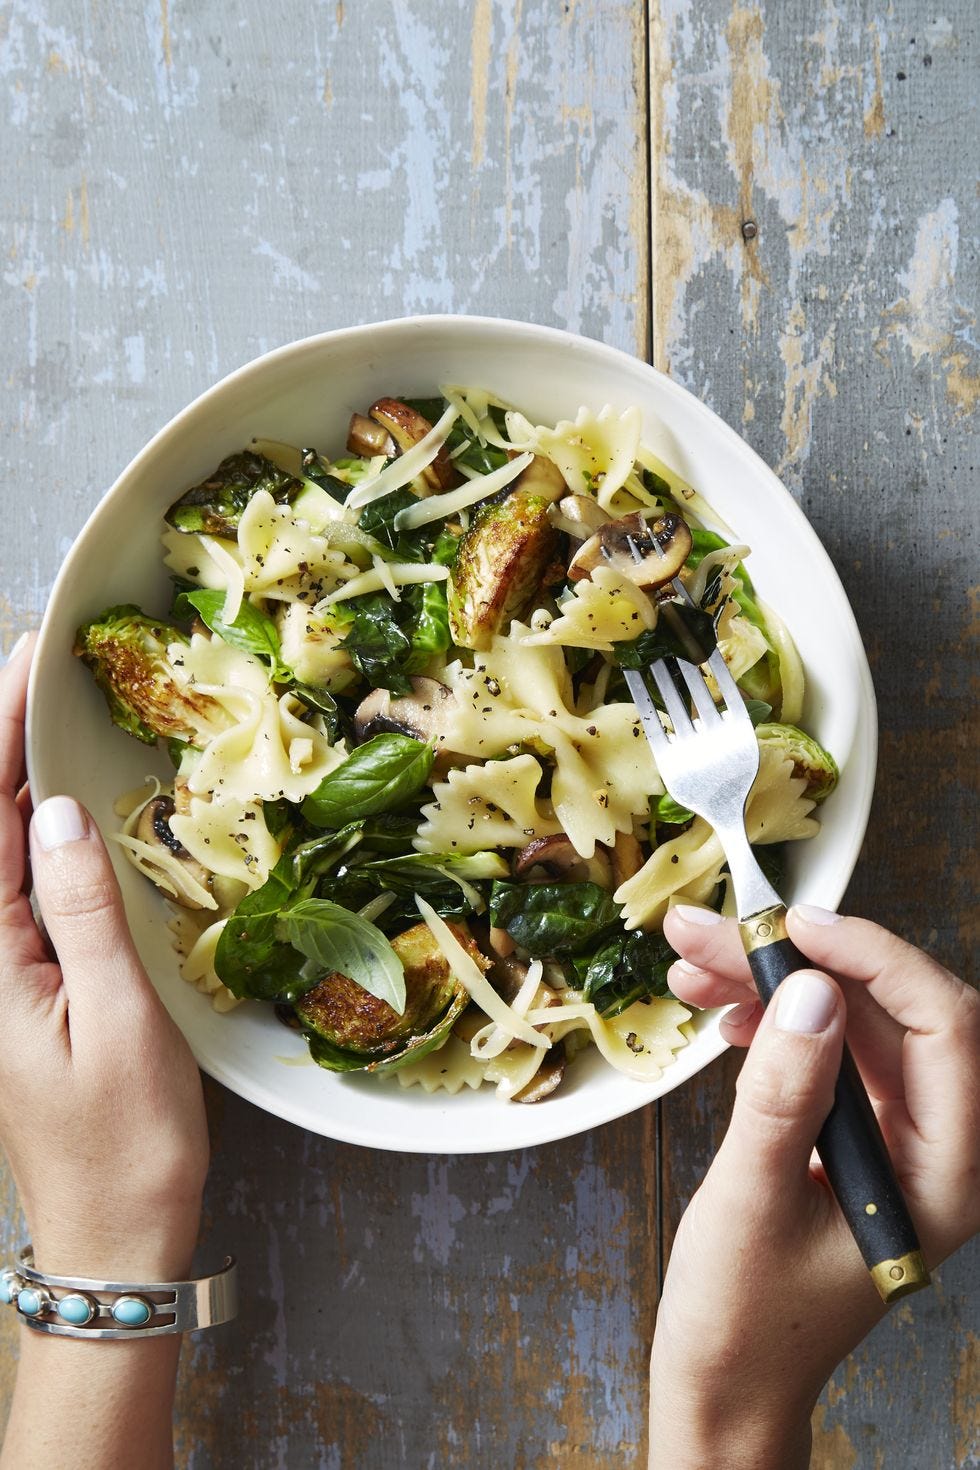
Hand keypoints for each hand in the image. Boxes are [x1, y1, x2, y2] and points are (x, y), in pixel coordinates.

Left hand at [0, 637, 208, 1281]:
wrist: (113, 1232)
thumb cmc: (123, 1143)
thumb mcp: (117, 1023)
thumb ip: (83, 913)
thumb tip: (61, 812)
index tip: (26, 664)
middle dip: (2, 739)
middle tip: (38, 661)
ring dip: (17, 777)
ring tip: (45, 705)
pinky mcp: (25, 984)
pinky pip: (23, 887)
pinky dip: (37, 830)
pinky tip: (62, 801)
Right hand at [647, 903, 979, 1469]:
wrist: (724, 1384)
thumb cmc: (743, 1320)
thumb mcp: (752, 1197)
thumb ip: (787, 1092)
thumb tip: (810, 990)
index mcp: (943, 1174)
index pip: (946, 1028)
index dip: (877, 960)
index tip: (798, 926)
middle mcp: (933, 1149)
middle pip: (887, 1015)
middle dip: (801, 962)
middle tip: (717, 934)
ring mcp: (893, 1143)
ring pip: (849, 1027)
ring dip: (774, 986)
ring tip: (694, 963)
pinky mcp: (853, 1140)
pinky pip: (824, 1056)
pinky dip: (773, 1025)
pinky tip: (721, 1018)